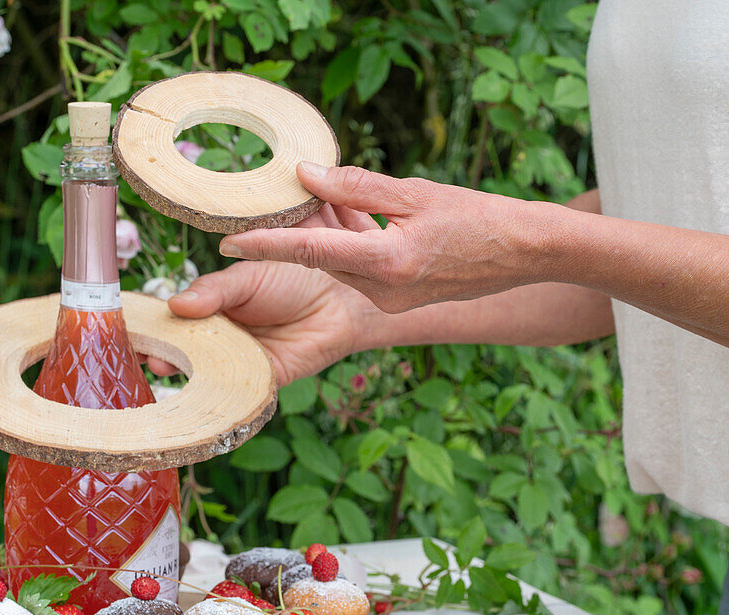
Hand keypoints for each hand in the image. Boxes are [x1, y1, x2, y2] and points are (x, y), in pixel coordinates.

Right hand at [149, 255, 370, 385]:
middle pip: (182, 349)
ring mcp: (237, 361)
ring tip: (162, 363)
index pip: (173, 318)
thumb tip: (175, 304)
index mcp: (211, 308)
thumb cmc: (294, 277)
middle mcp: (219, 338)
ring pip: (203, 371)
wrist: (340, 298)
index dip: (152, 325)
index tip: (129, 327)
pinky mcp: (259, 381)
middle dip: (160, 351)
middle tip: (142, 350)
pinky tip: (200, 390)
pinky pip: (233, 391)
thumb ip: (213, 290)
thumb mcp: (247, 277)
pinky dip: (216, 393)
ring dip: (182, 371)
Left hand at [218, 162, 551, 312]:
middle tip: (276, 201)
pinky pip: (359, 271)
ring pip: (339, 265)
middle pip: (322, 259)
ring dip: (327, 237)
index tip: (227, 242)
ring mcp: (391, 301)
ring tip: (320, 200)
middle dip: (297, 233)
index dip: (265, 246)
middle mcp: (383, 291)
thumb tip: (305, 174)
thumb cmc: (478, 218)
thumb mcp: (415, 192)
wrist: (526, 253)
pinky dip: (351, 246)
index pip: (309, 252)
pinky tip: (354, 218)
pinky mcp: (398, 300)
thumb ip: (356, 186)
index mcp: (386, 263)